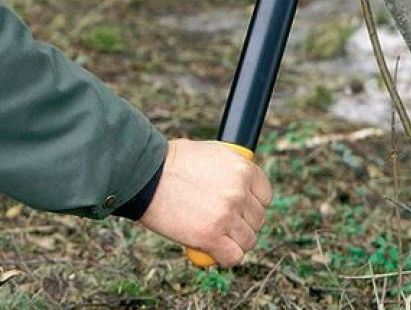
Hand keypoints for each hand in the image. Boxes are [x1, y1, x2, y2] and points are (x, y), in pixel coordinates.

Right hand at [138, 139, 271, 267]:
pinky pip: (233, 257)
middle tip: (223, 221)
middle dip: (242, 222)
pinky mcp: (211, 237)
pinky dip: (224, 256)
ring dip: (234, 241)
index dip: (253, 203)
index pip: (265, 195)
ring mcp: (227, 215)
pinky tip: (213, 249)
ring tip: (217, 235)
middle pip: (257, 219)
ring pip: (248, 240)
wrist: (146, 175)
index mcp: (242, 168)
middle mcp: (239, 192)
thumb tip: (241, 185)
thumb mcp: (210, 154)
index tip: (242, 207)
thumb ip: (229, 171)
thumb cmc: (172, 162)